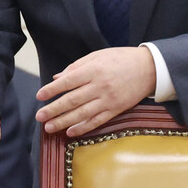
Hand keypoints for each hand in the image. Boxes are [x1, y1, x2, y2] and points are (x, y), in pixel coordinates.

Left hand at [35, 46, 156, 136]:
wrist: (148, 68)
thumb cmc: (121, 59)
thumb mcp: (97, 55)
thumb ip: (76, 67)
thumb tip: (57, 78)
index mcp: (93, 70)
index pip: (68, 82)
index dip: (52, 90)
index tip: (39, 96)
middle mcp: (100, 86)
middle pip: (72, 100)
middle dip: (54, 109)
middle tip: (39, 116)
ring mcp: (108, 100)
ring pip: (82, 114)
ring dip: (64, 122)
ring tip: (49, 127)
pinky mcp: (116, 110)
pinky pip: (97, 121)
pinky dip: (83, 127)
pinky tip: (70, 132)